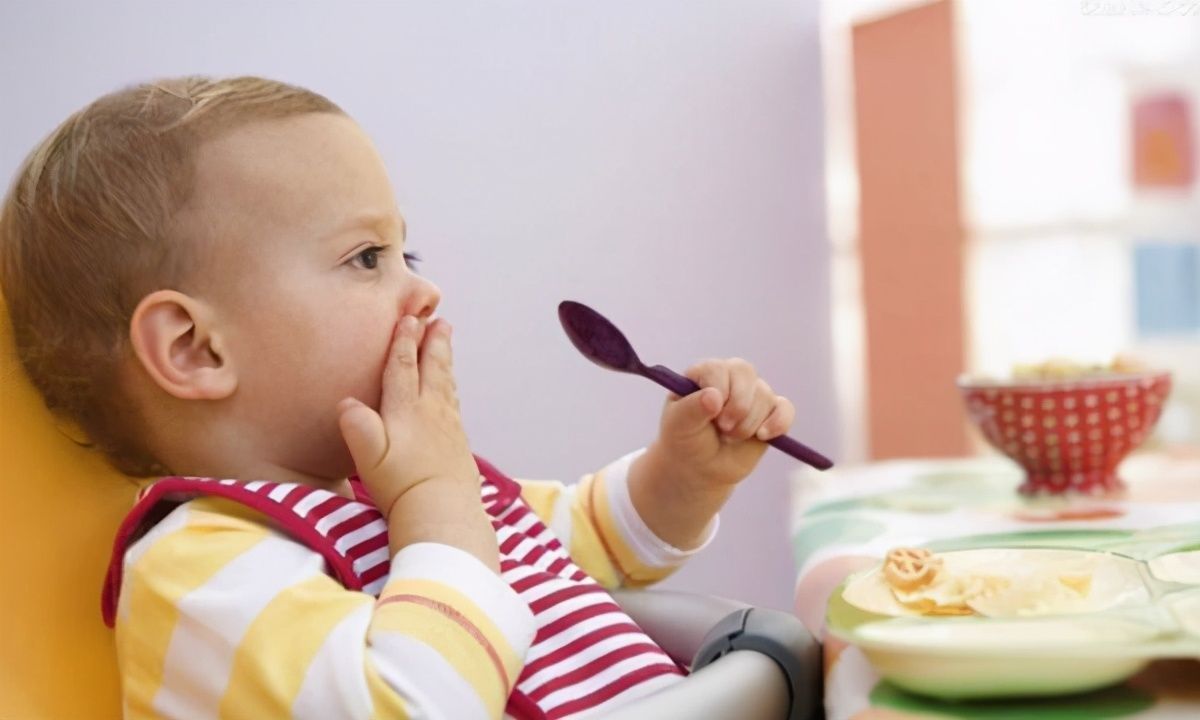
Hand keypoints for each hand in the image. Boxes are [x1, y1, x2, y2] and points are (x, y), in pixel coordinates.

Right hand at [336, 315, 478, 516]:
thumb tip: (346, 403)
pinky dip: (452, 389)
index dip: (404, 341)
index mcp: (406, 410)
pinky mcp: (459, 445)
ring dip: (445, 361)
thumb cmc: (401, 486)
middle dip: (434, 343)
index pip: (403, 368)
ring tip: (447, 345)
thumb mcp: (368, 456)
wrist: (442, 512)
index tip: (408, 318)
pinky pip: (454, 405)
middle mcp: (431, 413)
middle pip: (433, 369)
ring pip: (447, 384)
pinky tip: (451, 392)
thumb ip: (357, 426)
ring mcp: (449, 428)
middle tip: (440, 321)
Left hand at [651, 358, 795, 488]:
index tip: (712, 414)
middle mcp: (730, 377)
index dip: (719, 391)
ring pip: (764, 395)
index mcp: (704, 373)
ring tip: (730, 437)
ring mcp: (752, 394)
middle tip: (724, 429)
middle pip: (746, 373)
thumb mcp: (679, 426)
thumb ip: (692, 409)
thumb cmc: (685, 440)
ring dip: (748, 423)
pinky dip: (778, 423)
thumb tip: (715, 397)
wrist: (700, 468)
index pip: (718, 368)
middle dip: (737, 406)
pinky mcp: (770, 413)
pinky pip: (785, 409)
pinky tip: (762, 436)